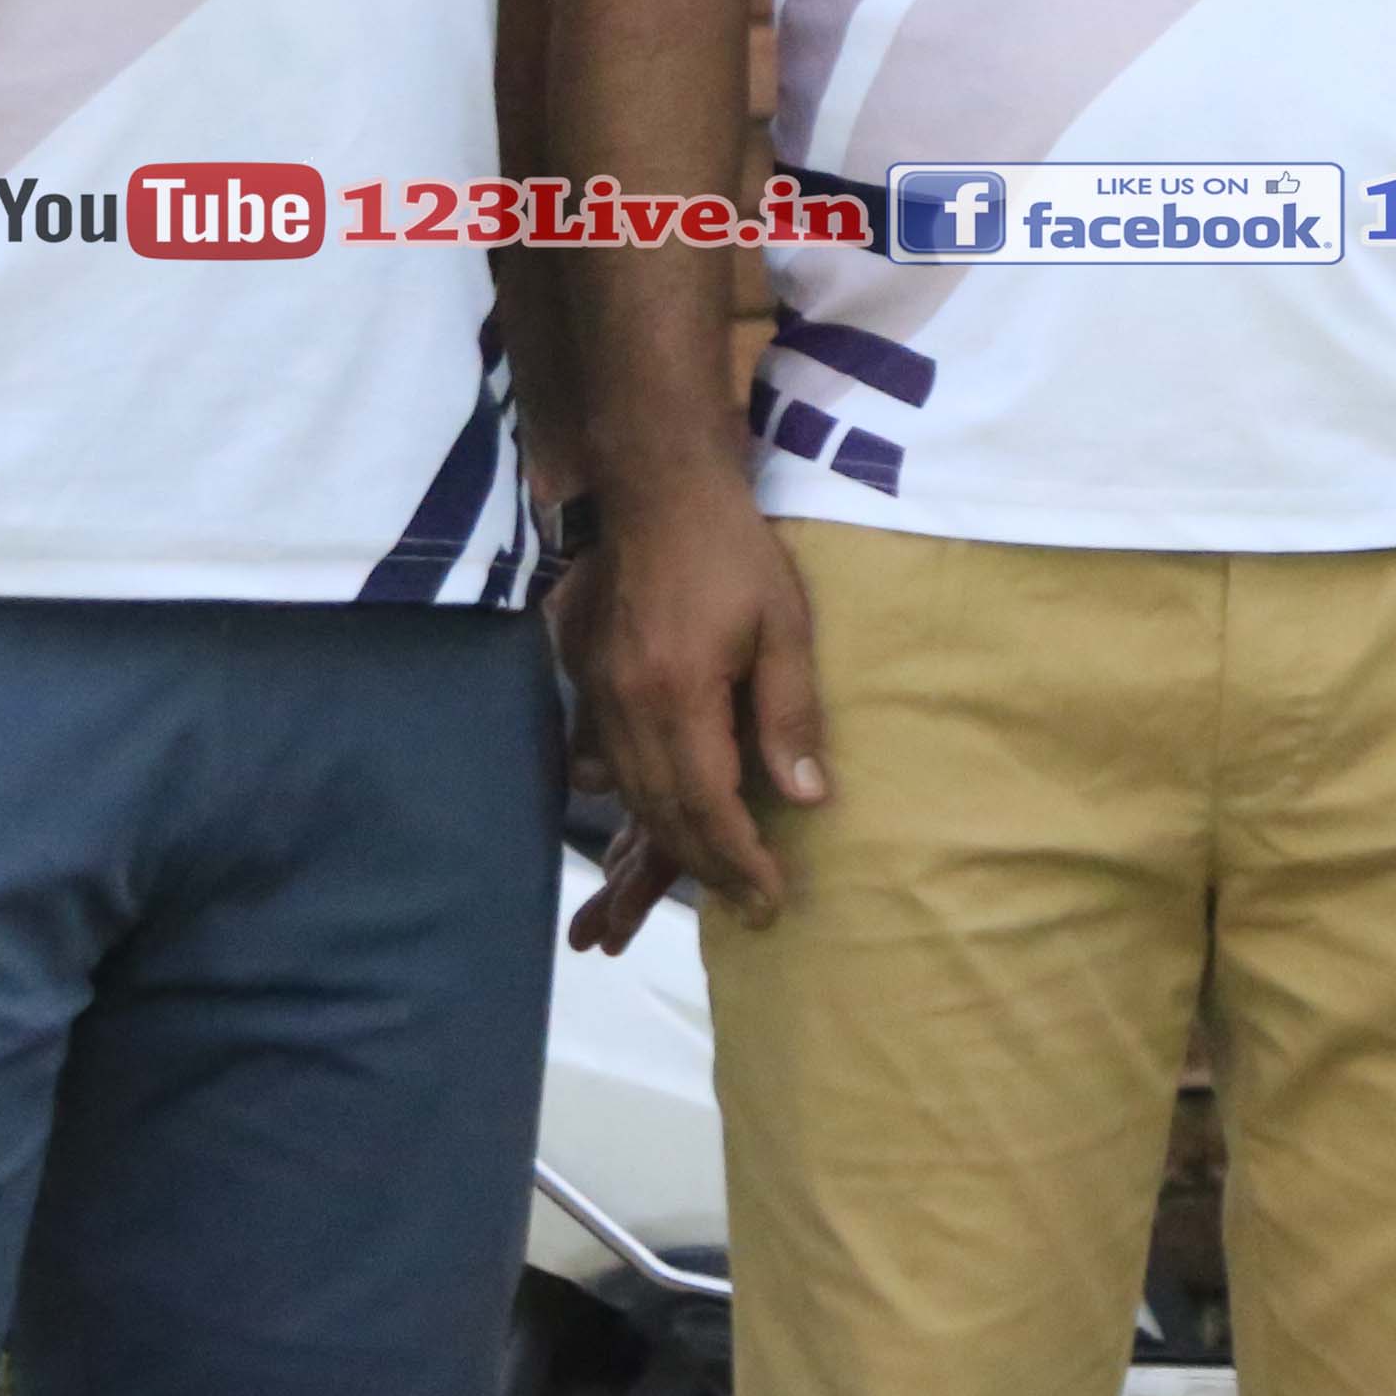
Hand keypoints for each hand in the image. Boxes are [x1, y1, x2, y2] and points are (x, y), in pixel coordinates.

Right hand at [555, 470, 827, 931]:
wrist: (657, 492)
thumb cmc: (734, 553)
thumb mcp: (785, 627)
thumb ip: (790, 715)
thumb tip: (807, 798)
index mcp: (680, 697)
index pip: (708, 807)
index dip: (739, 862)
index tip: (770, 899)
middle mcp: (628, 709)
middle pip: (663, 815)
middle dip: (707, 868)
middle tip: (748, 903)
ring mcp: (599, 698)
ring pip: (631, 796)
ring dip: (668, 845)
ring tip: (711, 876)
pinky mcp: (587, 683)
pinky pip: (602, 764)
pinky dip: (631, 802)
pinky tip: (647, 822)